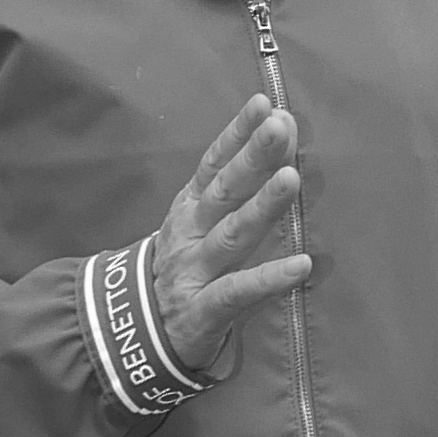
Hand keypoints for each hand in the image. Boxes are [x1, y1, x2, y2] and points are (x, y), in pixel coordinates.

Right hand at [152, 94, 310, 376]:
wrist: (135, 333)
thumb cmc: (187, 264)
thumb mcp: (203, 220)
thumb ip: (242, 178)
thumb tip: (283, 126)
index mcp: (190, 206)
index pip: (214, 163)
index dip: (237, 133)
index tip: (263, 103)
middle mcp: (190, 232)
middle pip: (223, 191)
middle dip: (251, 157)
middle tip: (279, 127)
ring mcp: (195, 271)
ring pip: (231, 235)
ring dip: (261, 207)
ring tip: (291, 180)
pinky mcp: (204, 310)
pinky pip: (239, 292)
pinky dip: (269, 278)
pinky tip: (303, 265)